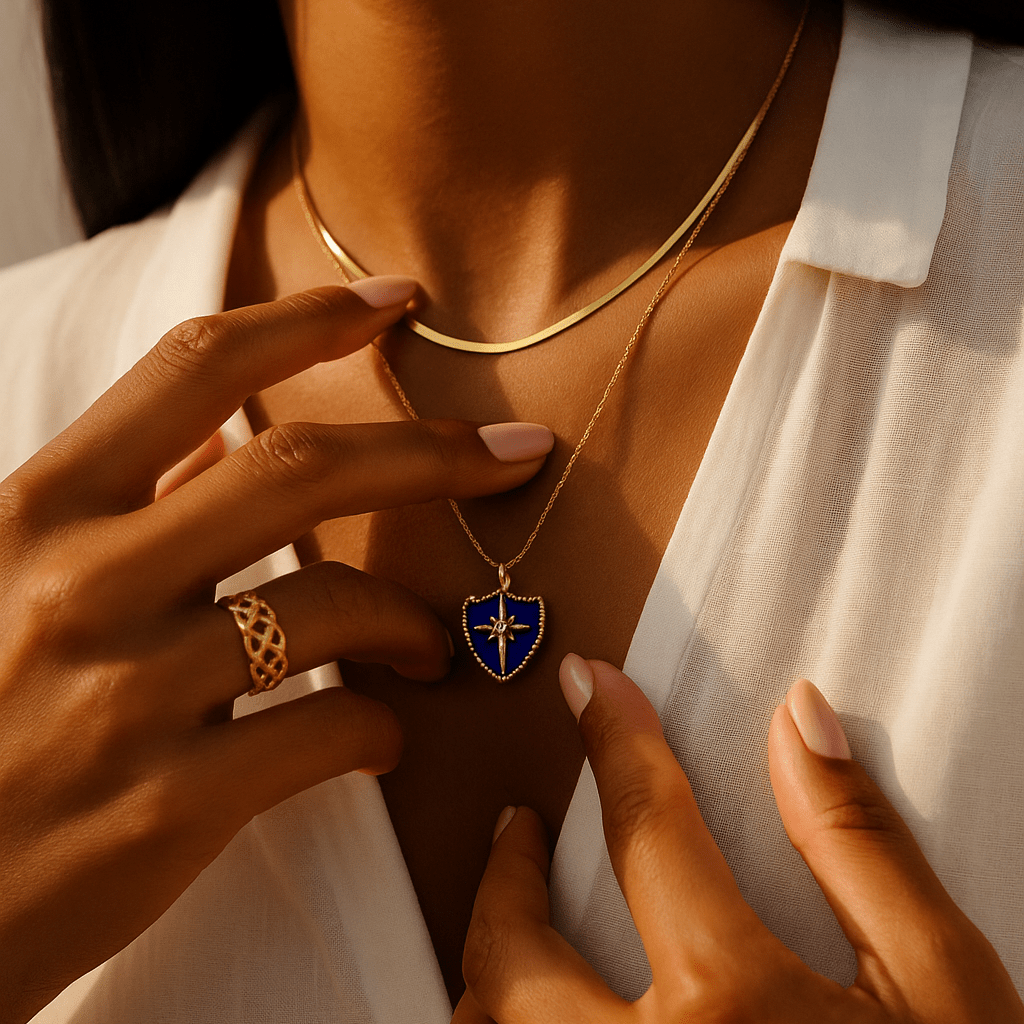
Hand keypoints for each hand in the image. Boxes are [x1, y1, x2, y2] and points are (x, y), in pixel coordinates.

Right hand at [0, 279, 552, 1023]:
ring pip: (334, 604)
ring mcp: (126, 693)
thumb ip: (119, 495)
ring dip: (414, 618)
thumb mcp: (9, 576)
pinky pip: (330, 729)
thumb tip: (219, 423)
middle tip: (510, 456)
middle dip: (430, 453)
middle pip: (300, 471)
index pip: (195, 367)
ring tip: (431, 642)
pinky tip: (382, 730)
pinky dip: (382, 724)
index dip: (310, 320)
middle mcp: (82, 582)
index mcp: (44, 510)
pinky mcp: (169, 802)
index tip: (397, 303)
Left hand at [455, 658, 1023, 1022]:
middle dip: (502, 878)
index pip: (646, 830)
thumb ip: (861, 845)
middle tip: (515, 829)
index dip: (615, 742)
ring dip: (487, 970)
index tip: (590, 688)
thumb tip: (799, 722)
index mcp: (730, 1012)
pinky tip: (536, 1015)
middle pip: (512, 958)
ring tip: (508, 921)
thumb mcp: (942, 987)